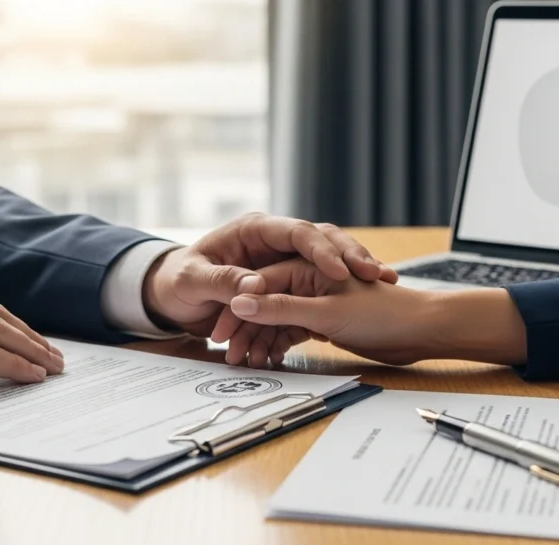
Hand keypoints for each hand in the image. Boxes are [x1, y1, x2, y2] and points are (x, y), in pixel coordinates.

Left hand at [143, 213, 397, 340]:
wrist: (174, 298)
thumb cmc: (179, 283)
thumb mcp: (194, 282)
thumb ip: (221, 283)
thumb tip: (250, 288)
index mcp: (254, 230)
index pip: (296, 231)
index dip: (321, 248)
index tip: (340, 270)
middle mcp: (275, 242)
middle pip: (324, 241)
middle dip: (352, 255)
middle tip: (377, 273)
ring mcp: (286, 262)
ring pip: (331, 260)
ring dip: (356, 270)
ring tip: (385, 279)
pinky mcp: (290, 283)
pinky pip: (322, 285)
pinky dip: (345, 293)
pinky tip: (369, 301)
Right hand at [222, 259, 526, 365]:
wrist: (422, 331)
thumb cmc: (383, 313)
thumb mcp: (325, 312)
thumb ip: (282, 307)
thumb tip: (242, 301)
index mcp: (306, 267)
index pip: (258, 286)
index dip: (237, 309)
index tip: (219, 331)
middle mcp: (308, 280)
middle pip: (265, 304)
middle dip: (246, 328)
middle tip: (228, 354)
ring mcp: (315, 301)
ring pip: (277, 321)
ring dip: (261, 340)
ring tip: (245, 363)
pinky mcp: (325, 320)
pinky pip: (293, 332)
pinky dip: (280, 346)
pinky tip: (267, 362)